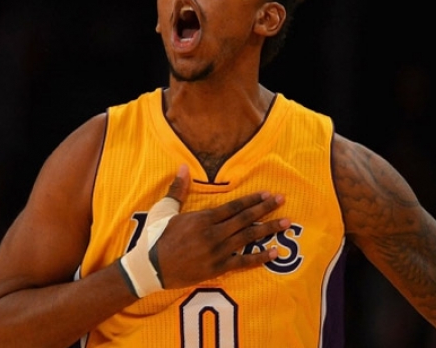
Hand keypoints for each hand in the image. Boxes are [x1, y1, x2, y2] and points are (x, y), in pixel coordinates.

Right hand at [153, 164, 289, 288]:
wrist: (149, 267)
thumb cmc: (155, 236)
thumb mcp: (165, 210)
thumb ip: (178, 188)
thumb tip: (183, 166)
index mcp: (202, 218)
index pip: (234, 206)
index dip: (252, 200)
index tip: (268, 194)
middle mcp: (213, 234)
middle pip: (245, 219)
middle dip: (265, 209)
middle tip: (283, 201)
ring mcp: (216, 252)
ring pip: (248, 238)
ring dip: (268, 229)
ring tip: (286, 222)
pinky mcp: (216, 269)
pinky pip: (243, 263)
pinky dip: (259, 258)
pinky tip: (274, 252)